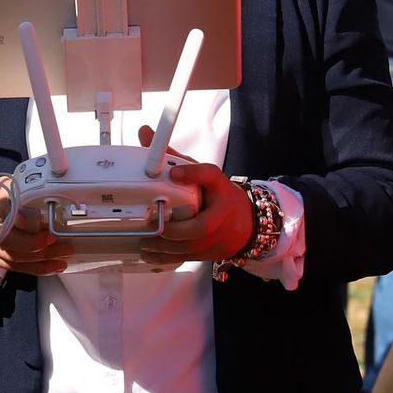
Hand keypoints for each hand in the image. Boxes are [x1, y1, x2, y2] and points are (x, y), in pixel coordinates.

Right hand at [0, 178, 70, 275]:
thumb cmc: (8, 196)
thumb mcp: (16, 184)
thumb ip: (30, 188)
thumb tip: (58, 191)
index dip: (11, 214)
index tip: (24, 219)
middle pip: (6, 238)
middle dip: (33, 243)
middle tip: (54, 240)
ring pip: (12, 256)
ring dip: (41, 258)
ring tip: (62, 254)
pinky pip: (16, 267)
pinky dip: (37, 268)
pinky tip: (53, 266)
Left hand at [134, 122, 252, 267]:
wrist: (248, 223)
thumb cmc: (221, 196)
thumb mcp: (205, 175)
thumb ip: (175, 157)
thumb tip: (145, 133)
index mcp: (220, 191)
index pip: (210, 177)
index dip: (194, 174)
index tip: (175, 173)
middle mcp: (221, 216)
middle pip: (199, 227)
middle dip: (174, 229)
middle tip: (152, 224)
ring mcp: (216, 239)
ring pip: (191, 247)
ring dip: (165, 248)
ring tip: (145, 242)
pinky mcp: (209, 254)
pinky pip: (187, 258)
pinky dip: (167, 259)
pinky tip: (150, 256)